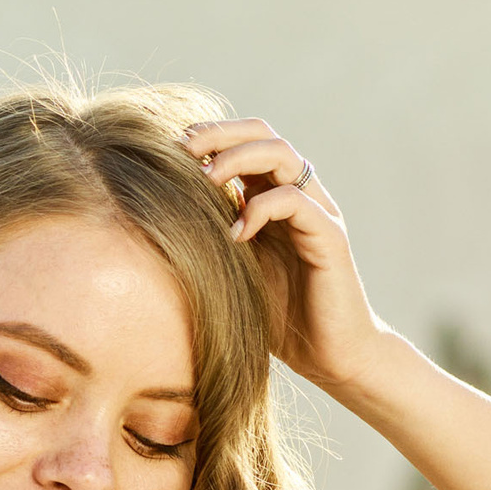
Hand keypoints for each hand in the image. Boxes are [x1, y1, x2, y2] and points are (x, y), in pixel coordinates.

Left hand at [179, 118, 393, 393]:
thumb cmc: (278, 317)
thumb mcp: (232, 271)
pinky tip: (235, 236)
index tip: (170, 147)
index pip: (246, 142)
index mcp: (274, 198)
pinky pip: (295, 202)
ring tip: (205, 180)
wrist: (330, 356)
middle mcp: (299, 195)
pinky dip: (260, 209)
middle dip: (220, 134)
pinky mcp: (329, 237)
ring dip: (238, 159)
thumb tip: (160, 217)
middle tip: (183, 148)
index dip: (211, 136)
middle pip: (264, 135)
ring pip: (282, 155)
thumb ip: (212, 238)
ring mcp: (317, 212)